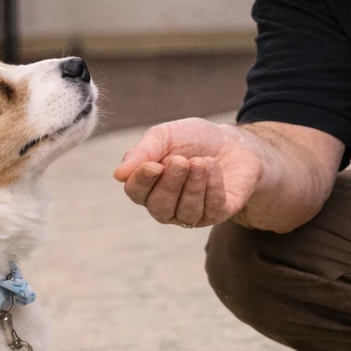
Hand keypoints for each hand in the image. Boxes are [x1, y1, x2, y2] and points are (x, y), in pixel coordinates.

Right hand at [113, 118, 264, 227]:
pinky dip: (212, 186)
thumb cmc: (193, 139)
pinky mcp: (218, 213)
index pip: (135, 192)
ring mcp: (193, 213)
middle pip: (160, 207)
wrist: (232, 141)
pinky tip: (213, 167)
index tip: (155, 165)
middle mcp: (167, 205)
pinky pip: (212, 209)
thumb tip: (118, 175)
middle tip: (181, 160)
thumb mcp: (165, 136)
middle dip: (170, 185)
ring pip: (186, 212)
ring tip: (200, 162)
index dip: (142, 182)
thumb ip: (142, 153)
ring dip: (193, 186)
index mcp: (149, 186)